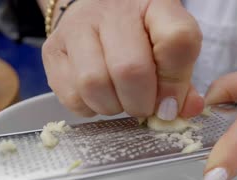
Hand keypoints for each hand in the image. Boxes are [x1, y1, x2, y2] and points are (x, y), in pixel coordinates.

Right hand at [42, 0, 203, 119]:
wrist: (98, 13)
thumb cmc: (142, 36)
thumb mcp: (170, 49)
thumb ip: (181, 81)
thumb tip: (184, 111)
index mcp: (155, 5)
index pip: (177, 40)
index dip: (176, 82)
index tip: (171, 102)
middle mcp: (113, 11)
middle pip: (131, 70)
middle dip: (141, 103)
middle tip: (142, 106)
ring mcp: (76, 27)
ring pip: (95, 85)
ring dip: (113, 107)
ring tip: (120, 100)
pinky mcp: (52, 50)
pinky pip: (72, 97)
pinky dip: (90, 108)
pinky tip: (100, 96)